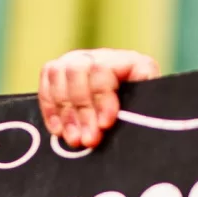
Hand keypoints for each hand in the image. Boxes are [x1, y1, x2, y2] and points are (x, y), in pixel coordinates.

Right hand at [39, 49, 158, 150]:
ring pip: (57, 75)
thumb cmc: (144, 114)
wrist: (135, 117)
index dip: (102, 98)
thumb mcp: (151, 106)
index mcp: (127, 60)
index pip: (104, 70)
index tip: (106, 124)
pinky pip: (45, 86)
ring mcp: (74, 63)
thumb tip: (133, 114)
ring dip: (64, 112)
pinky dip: (49, 110)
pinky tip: (58, 131)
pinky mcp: (57, 76)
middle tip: (88, 140)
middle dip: (82, 110)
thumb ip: (146, 104)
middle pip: (77, 72)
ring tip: (74, 140)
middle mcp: (97, 56)